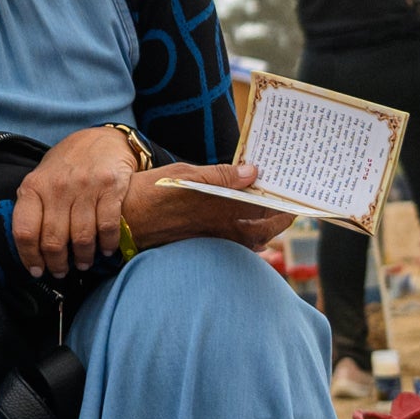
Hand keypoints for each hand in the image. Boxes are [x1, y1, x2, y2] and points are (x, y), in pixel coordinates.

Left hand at [12, 125, 150, 277]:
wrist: (101, 139)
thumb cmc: (67, 164)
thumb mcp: (42, 178)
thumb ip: (34, 206)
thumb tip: (29, 247)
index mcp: (33, 187)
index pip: (24, 231)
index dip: (29, 258)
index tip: (37, 271)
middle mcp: (57, 187)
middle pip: (53, 240)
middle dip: (57, 264)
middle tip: (61, 272)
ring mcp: (84, 187)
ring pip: (81, 238)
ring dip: (82, 258)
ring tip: (83, 264)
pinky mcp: (110, 187)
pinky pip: (107, 226)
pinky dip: (107, 244)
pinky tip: (106, 250)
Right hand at [126, 162, 290, 252]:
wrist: (124, 222)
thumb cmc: (152, 192)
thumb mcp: (186, 174)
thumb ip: (221, 175)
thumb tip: (252, 171)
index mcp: (222, 208)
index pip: (266, 208)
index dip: (284, 201)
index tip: (295, 193)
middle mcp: (222, 229)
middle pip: (265, 229)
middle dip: (282, 220)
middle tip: (292, 208)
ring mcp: (214, 241)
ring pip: (252, 242)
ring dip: (267, 231)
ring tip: (274, 217)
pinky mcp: (204, 247)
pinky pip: (237, 247)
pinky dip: (250, 239)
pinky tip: (248, 230)